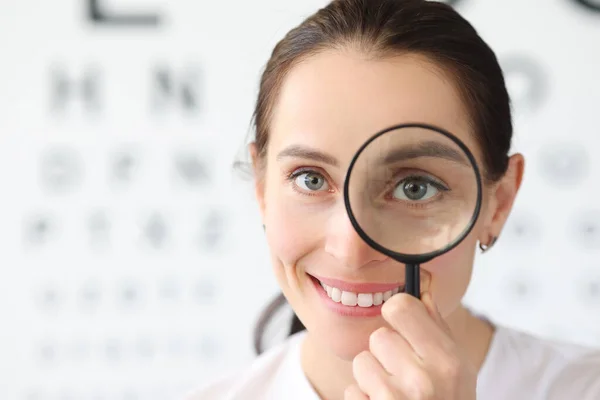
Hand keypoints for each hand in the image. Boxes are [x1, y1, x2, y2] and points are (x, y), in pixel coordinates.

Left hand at [344, 292, 476, 399]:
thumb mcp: (459, 371)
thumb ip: (437, 329)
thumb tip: (420, 290)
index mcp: (447, 361)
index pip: (400, 306)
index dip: (398, 313)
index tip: (401, 324)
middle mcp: (422, 380)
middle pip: (379, 336)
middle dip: (387, 354)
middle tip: (405, 375)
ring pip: (361, 362)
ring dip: (372, 378)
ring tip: (395, 395)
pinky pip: (350, 391)